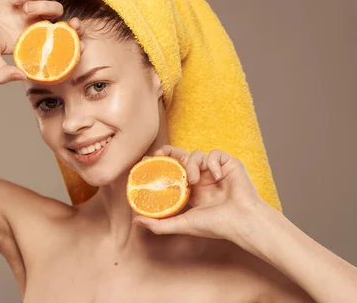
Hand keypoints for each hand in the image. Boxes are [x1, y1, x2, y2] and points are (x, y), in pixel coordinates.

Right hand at [0, 0, 84, 84]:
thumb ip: (1, 73)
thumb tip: (23, 77)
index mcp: (30, 46)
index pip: (57, 50)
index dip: (72, 49)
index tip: (81, 47)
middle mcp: (33, 28)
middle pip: (65, 28)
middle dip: (73, 27)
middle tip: (72, 25)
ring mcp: (31, 11)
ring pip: (54, 8)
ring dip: (43, 7)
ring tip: (22, 9)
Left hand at [132, 145, 266, 241]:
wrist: (242, 221)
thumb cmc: (216, 225)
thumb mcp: (182, 224)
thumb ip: (159, 224)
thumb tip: (135, 221)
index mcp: (192, 190)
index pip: (172, 170)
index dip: (159, 163)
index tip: (146, 161)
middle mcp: (202, 178)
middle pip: (181, 157)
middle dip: (168, 152)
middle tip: (158, 155)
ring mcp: (215, 170)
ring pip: (196, 154)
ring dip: (192, 164)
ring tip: (195, 181)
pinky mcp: (228, 164)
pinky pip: (215, 154)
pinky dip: (213, 163)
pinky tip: (217, 177)